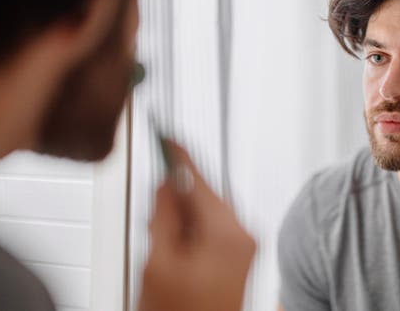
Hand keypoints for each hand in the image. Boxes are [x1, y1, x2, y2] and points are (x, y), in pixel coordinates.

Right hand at [140, 141, 255, 310]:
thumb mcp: (160, 262)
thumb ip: (163, 215)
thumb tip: (166, 182)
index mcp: (228, 232)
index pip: (198, 179)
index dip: (177, 156)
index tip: (165, 136)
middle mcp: (244, 234)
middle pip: (203, 195)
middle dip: (175, 201)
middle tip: (154, 222)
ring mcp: (245, 246)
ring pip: (205, 212)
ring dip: (180, 219)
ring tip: (164, 252)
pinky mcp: (239, 255)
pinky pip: (212, 228)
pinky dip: (190, 232)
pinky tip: (176, 255)